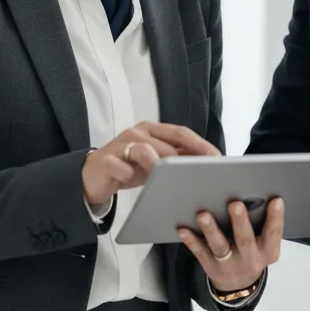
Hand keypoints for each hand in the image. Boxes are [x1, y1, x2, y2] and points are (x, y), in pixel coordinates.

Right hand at [81, 121, 220, 206]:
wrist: (93, 177)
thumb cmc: (128, 167)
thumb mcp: (153, 162)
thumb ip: (174, 158)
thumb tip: (206, 162)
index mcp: (151, 130)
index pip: (180, 133)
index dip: (200, 144)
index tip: (217, 157)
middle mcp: (136, 133)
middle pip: (165, 141)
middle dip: (184, 158)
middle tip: (199, 173)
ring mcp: (119, 145)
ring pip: (143, 149)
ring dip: (157, 162)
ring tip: (167, 177)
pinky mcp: (105, 161)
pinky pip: (118, 166)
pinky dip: (127, 173)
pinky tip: (132, 180)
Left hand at [177, 198, 283, 293]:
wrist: (239, 286)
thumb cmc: (253, 255)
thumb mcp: (264, 247)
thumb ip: (262, 228)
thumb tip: (256, 197)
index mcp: (267, 252)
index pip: (273, 234)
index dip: (276, 217)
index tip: (276, 200)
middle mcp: (249, 259)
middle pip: (244, 240)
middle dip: (240, 221)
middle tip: (235, 204)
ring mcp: (229, 265)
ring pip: (220, 247)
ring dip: (211, 230)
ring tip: (204, 215)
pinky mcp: (211, 266)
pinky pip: (200, 252)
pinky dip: (191, 240)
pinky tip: (183, 229)